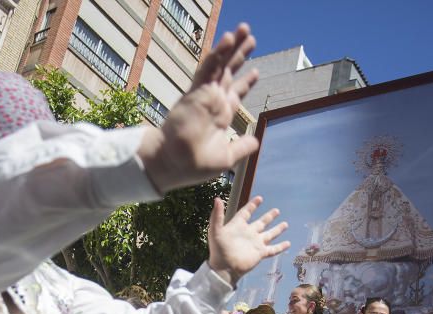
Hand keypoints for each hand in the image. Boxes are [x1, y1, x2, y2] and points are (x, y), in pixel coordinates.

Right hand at [137, 24, 259, 192]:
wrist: (175, 164)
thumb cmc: (195, 165)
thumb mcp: (227, 157)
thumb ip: (242, 146)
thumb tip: (256, 141)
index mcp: (221, 115)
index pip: (235, 93)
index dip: (246, 82)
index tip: (256, 70)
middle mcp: (213, 101)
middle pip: (230, 72)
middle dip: (240, 55)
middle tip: (251, 37)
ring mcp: (205, 94)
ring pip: (221, 64)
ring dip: (232, 47)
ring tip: (244, 30)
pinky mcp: (196, 91)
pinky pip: (209, 68)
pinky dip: (218, 53)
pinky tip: (229, 39)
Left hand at [207, 196, 288, 286]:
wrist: (224, 268)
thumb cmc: (218, 250)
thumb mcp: (215, 230)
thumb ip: (217, 215)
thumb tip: (217, 199)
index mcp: (238, 226)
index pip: (246, 213)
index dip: (252, 205)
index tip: (259, 199)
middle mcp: (249, 233)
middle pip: (261, 223)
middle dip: (269, 217)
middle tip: (277, 210)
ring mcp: (255, 243)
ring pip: (269, 234)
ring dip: (277, 229)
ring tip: (285, 224)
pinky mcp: (260, 253)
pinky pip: (273, 249)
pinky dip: (281, 247)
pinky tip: (288, 243)